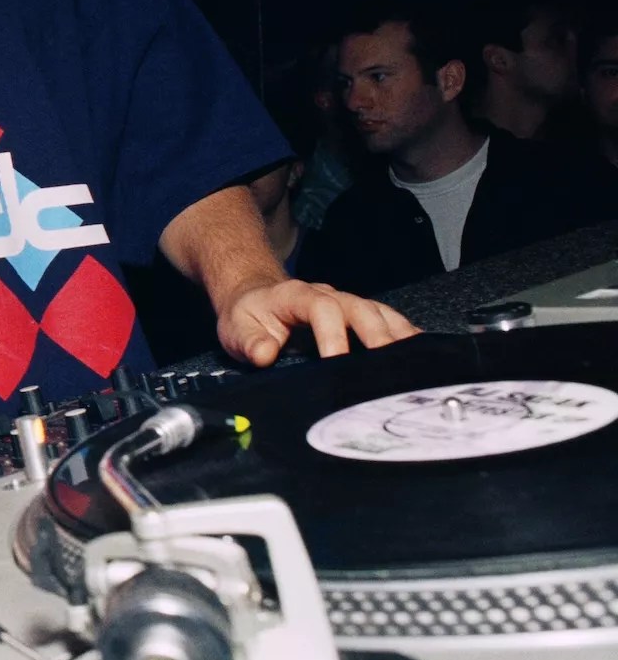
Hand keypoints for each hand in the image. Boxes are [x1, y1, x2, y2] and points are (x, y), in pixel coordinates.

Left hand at [217, 278, 419, 364]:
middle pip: (360, 308)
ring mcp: (346, 304)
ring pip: (379, 313)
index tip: (337, 362)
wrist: (255, 298)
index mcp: (297, 296)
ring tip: (418, 359)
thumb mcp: (237, 328)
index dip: (333, 334)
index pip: (321, 308)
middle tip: (390, 364)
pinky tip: (422, 352)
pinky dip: (405, 335)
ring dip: (399, 335)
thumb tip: (264, 354)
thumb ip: (249, 341)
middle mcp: (328, 295)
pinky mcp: (358, 316)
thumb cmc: (249, 315)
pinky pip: (387, 320)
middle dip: (377, 335)